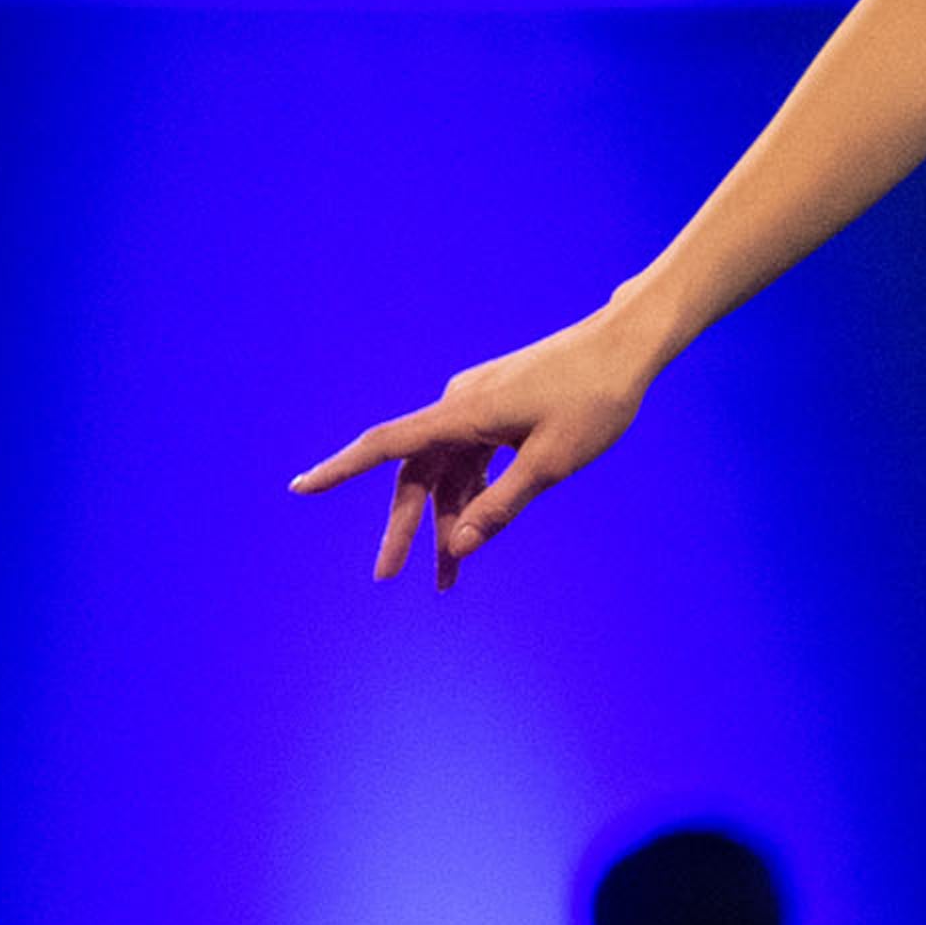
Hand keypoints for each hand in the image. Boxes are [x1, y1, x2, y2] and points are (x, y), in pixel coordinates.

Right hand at [290, 303, 663, 588]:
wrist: (625, 345)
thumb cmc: (594, 400)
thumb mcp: (551, 463)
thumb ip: (502, 505)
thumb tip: (460, 546)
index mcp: (463, 413)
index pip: (387, 446)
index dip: (339, 470)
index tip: (299, 488)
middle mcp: (460, 406)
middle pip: (415, 473)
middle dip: (404, 527)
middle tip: (386, 576)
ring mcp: (478, 406)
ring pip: (446, 472)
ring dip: (446, 522)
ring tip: (448, 579)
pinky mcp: (497, 409)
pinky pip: (469, 459)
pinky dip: (469, 496)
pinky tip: (473, 533)